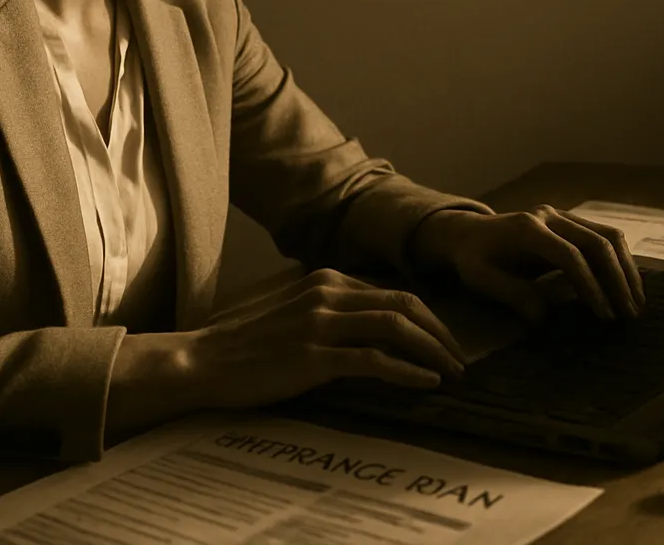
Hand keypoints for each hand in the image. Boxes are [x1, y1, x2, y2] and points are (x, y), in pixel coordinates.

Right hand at [181, 268, 468, 409]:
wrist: (203, 362)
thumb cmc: (247, 345)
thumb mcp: (296, 315)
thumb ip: (333, 314)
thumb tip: (377, 332)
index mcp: (327, 280)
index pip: (393, 293)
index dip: (428, 318)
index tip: (445, 343)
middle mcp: (327, 293)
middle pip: (404, 304)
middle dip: (440, 333)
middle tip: (460, 360)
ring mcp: (320, 323)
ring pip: (395, 327)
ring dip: (431, 350)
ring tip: (451, 374)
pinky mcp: (313, 356)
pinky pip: (373, 360)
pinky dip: (406, 371)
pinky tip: (425, 384)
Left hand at [410, 205, 644, 321]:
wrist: (469, 233)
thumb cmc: (474, 258)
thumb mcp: (480, 278)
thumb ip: (510, 293)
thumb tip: (543, 317)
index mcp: (528, 229)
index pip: (569, 255)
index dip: (590, 285)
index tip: (604, 314)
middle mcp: (550, 216)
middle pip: (596, 242)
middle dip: (617, 279)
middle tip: (629, 313)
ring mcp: (563, 215)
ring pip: (608, 235)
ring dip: (626, 269)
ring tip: (637, 303)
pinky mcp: (572, 221)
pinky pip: (604, 236)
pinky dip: (620, 259)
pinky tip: (629, 284)